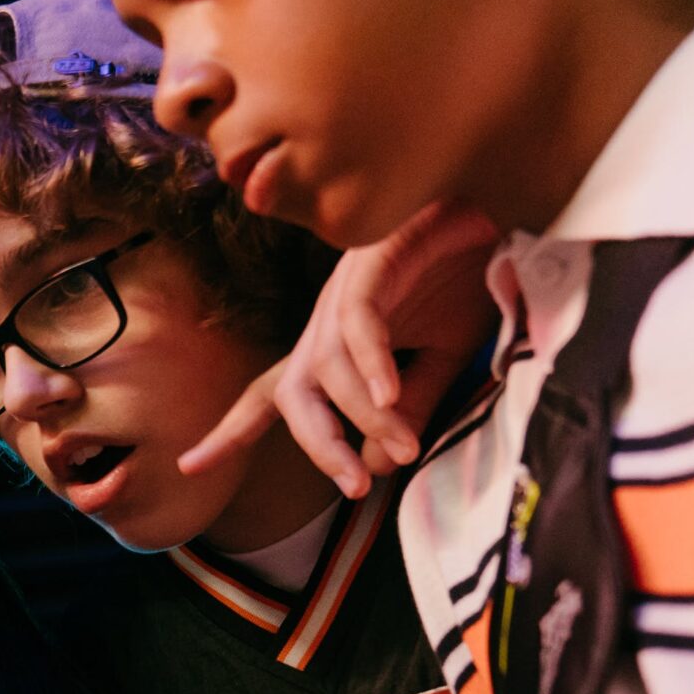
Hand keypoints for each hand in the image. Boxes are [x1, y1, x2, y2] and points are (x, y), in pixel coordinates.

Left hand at [180, 202, 500, 497]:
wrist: (502, 206)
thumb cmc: (467, 271)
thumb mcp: (443, 353)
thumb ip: (407, 407)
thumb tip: (375, 465)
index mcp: (334, 345)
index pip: (273, 395)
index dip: (233, 431)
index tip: (191, 467)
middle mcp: (326, 320)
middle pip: (290, 392)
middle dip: (317, 443)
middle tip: (354, 487)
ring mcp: (345, 290)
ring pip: (329, 366)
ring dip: (366, 414)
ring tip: (405, 449)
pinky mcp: (372, 259)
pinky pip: (357, 320)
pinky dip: (370, 360)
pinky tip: (389, 395)